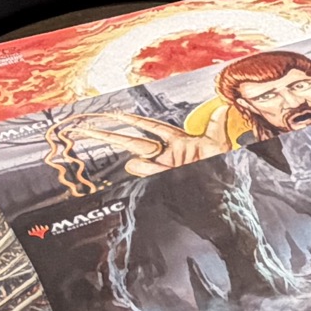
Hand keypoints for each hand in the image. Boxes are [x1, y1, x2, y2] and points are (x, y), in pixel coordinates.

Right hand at [64, 112, 224, 174]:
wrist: (224, 203)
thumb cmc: (224, 173)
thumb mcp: (221, 146)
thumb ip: (216, 127)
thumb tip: (222, 107)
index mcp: (180, 142)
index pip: (151, 127)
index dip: (133, 119)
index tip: (114, 113)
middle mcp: (168, 156)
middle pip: (134, 142)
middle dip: (111, 135)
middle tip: (86, 129)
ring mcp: (165, 171)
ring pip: (140, 161)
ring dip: (137, 159)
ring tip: (137, 161)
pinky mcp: (164, 184)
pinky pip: (148, 174)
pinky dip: (142, 169)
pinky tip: (138, 165)